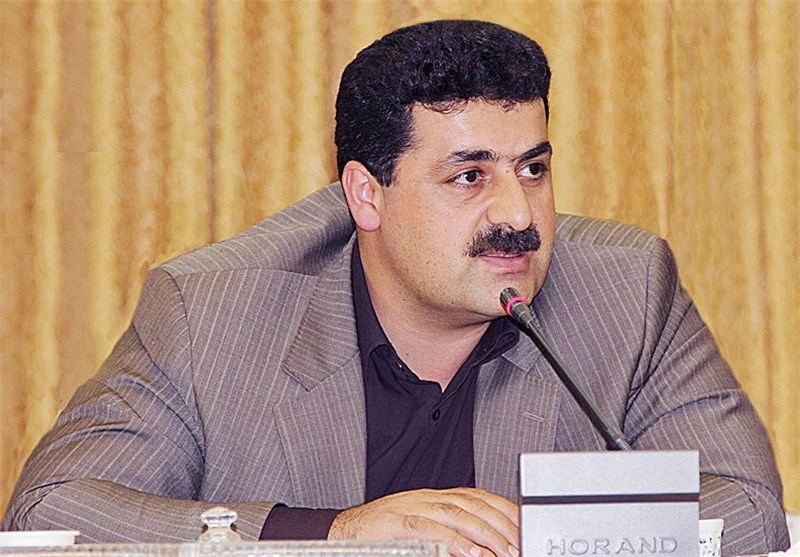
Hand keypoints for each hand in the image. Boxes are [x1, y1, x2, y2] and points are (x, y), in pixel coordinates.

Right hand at [327, 487, 518, 556]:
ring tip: (504, 551)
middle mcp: (428, 497)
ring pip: (456, 513)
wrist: (345, 530)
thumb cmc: (385, 533)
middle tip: (519, 545)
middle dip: (501, 525)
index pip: (480, 496)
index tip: (524, 526)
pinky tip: (471, 553)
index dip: (504, 510)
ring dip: (485, 533)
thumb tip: (484, 547)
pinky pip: (429, 528)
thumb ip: (453, 532)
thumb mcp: (425, 527)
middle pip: (474, 504)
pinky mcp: (397, 522)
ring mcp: (413, 506)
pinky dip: (453, 540)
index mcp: (437, 497)